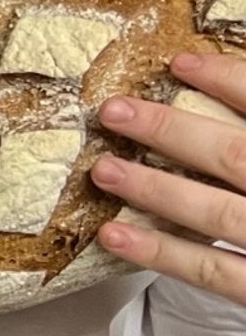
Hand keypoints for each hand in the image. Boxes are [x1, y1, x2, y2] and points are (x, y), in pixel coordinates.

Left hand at [90, 52, 245, 300]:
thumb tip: (232, 78)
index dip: (232, 80)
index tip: (181, 61)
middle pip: (238, 157)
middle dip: (172, 130)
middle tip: (113, 109)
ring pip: (219, 214)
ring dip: (155, 189)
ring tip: (104, 170)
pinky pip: (217, 275)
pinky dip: (163, 255)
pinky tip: (115, 235)